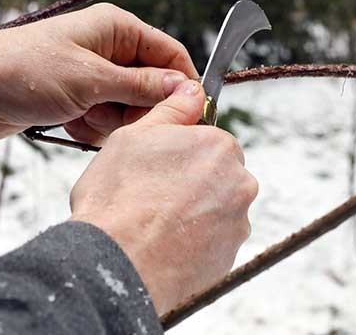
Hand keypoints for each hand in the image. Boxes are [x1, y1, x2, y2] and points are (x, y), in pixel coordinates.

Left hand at [0, 3, 197, 151]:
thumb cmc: (25, 73)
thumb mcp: (92, 81)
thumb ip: (143, 86)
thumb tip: (188, 88)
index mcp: (116, 28)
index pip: (169, 52)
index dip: (182, 83)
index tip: (192, 114)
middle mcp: (107, 47)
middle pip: (151, 84)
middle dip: (138, 109)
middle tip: (121, 122)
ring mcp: (91, 74)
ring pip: (128, 107)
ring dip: (111, 121)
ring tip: (82, 118)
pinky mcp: (77, 97)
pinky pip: (104, 118)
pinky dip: (91, 127)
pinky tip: (69, 124)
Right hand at [69, 79, 258, 314]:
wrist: (116, 264)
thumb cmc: (118, 199)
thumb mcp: (135, 136)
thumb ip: (172, 110)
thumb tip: (192, 90)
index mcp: (219, 147)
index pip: (209, 142)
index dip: (179, 154)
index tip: (157, 168)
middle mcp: (239, 183)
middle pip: (218, 176)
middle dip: (191, 183)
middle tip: (153, 195)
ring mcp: (237, 223)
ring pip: (216, 209)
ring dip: (194, 213)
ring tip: (154, 223)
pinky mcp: (229, 258)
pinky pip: (213, 242)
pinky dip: (194, 243)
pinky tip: (164, 244)